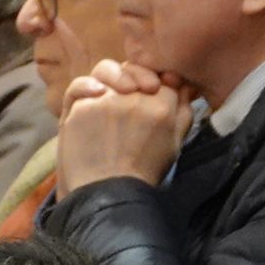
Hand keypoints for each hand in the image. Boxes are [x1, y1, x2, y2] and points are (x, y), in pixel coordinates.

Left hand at [56, 60, 194, 190]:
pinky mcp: (82, 108)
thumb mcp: (175, 143)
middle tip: (130, 91)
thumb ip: (183, 111)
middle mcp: (138, 97)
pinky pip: (80, 86)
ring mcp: (107, 100)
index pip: (162, 76)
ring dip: (111, 77)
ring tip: (110, 93)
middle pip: (135, 69)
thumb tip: (184, 85)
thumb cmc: (143, 173)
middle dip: (134, 75)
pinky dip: (84, 87)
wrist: (107, 194)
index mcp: (165, 105)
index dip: (155, 80)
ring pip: (108, 71)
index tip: (150, 90)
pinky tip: (92, 95)